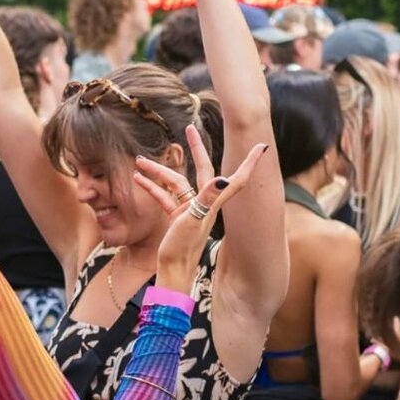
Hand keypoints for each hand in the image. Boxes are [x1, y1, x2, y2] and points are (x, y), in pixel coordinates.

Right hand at [134, 125, 266, 291]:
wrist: (172, 270)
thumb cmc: (184, 248)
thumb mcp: (194, 220)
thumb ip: (207, 198)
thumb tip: (223, 177)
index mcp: (213, 202)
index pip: (236, 178)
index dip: (249, 163)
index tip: (261, 146)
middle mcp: (204, 203)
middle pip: (202, 169)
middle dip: (196, 149)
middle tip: (189, 129)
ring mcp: (190, 209)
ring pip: (175, 183)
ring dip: (157, 172)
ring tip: (138, 162)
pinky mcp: (177, 217)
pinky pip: (164, 197)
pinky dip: (152, 188)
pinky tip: (138, 180)